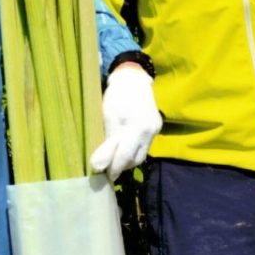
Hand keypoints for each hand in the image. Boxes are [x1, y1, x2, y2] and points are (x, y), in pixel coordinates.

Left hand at [89, 62, 162, 183]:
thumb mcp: (108, 119)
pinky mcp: (156, 128)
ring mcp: (155, 130)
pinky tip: (124, 147)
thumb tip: (97, 167)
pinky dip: (133, 150)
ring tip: (114, 159)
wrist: (133, 79)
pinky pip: (145, 146)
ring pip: (142, 154)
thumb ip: (107, 145)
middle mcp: (150, 131)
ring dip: (128, 159)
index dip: (114, 168)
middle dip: (122, 166)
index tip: (103, 174)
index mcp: (137, 128)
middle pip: (136, 159)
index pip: (125, 156)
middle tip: (107, 168)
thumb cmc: (117, 97)